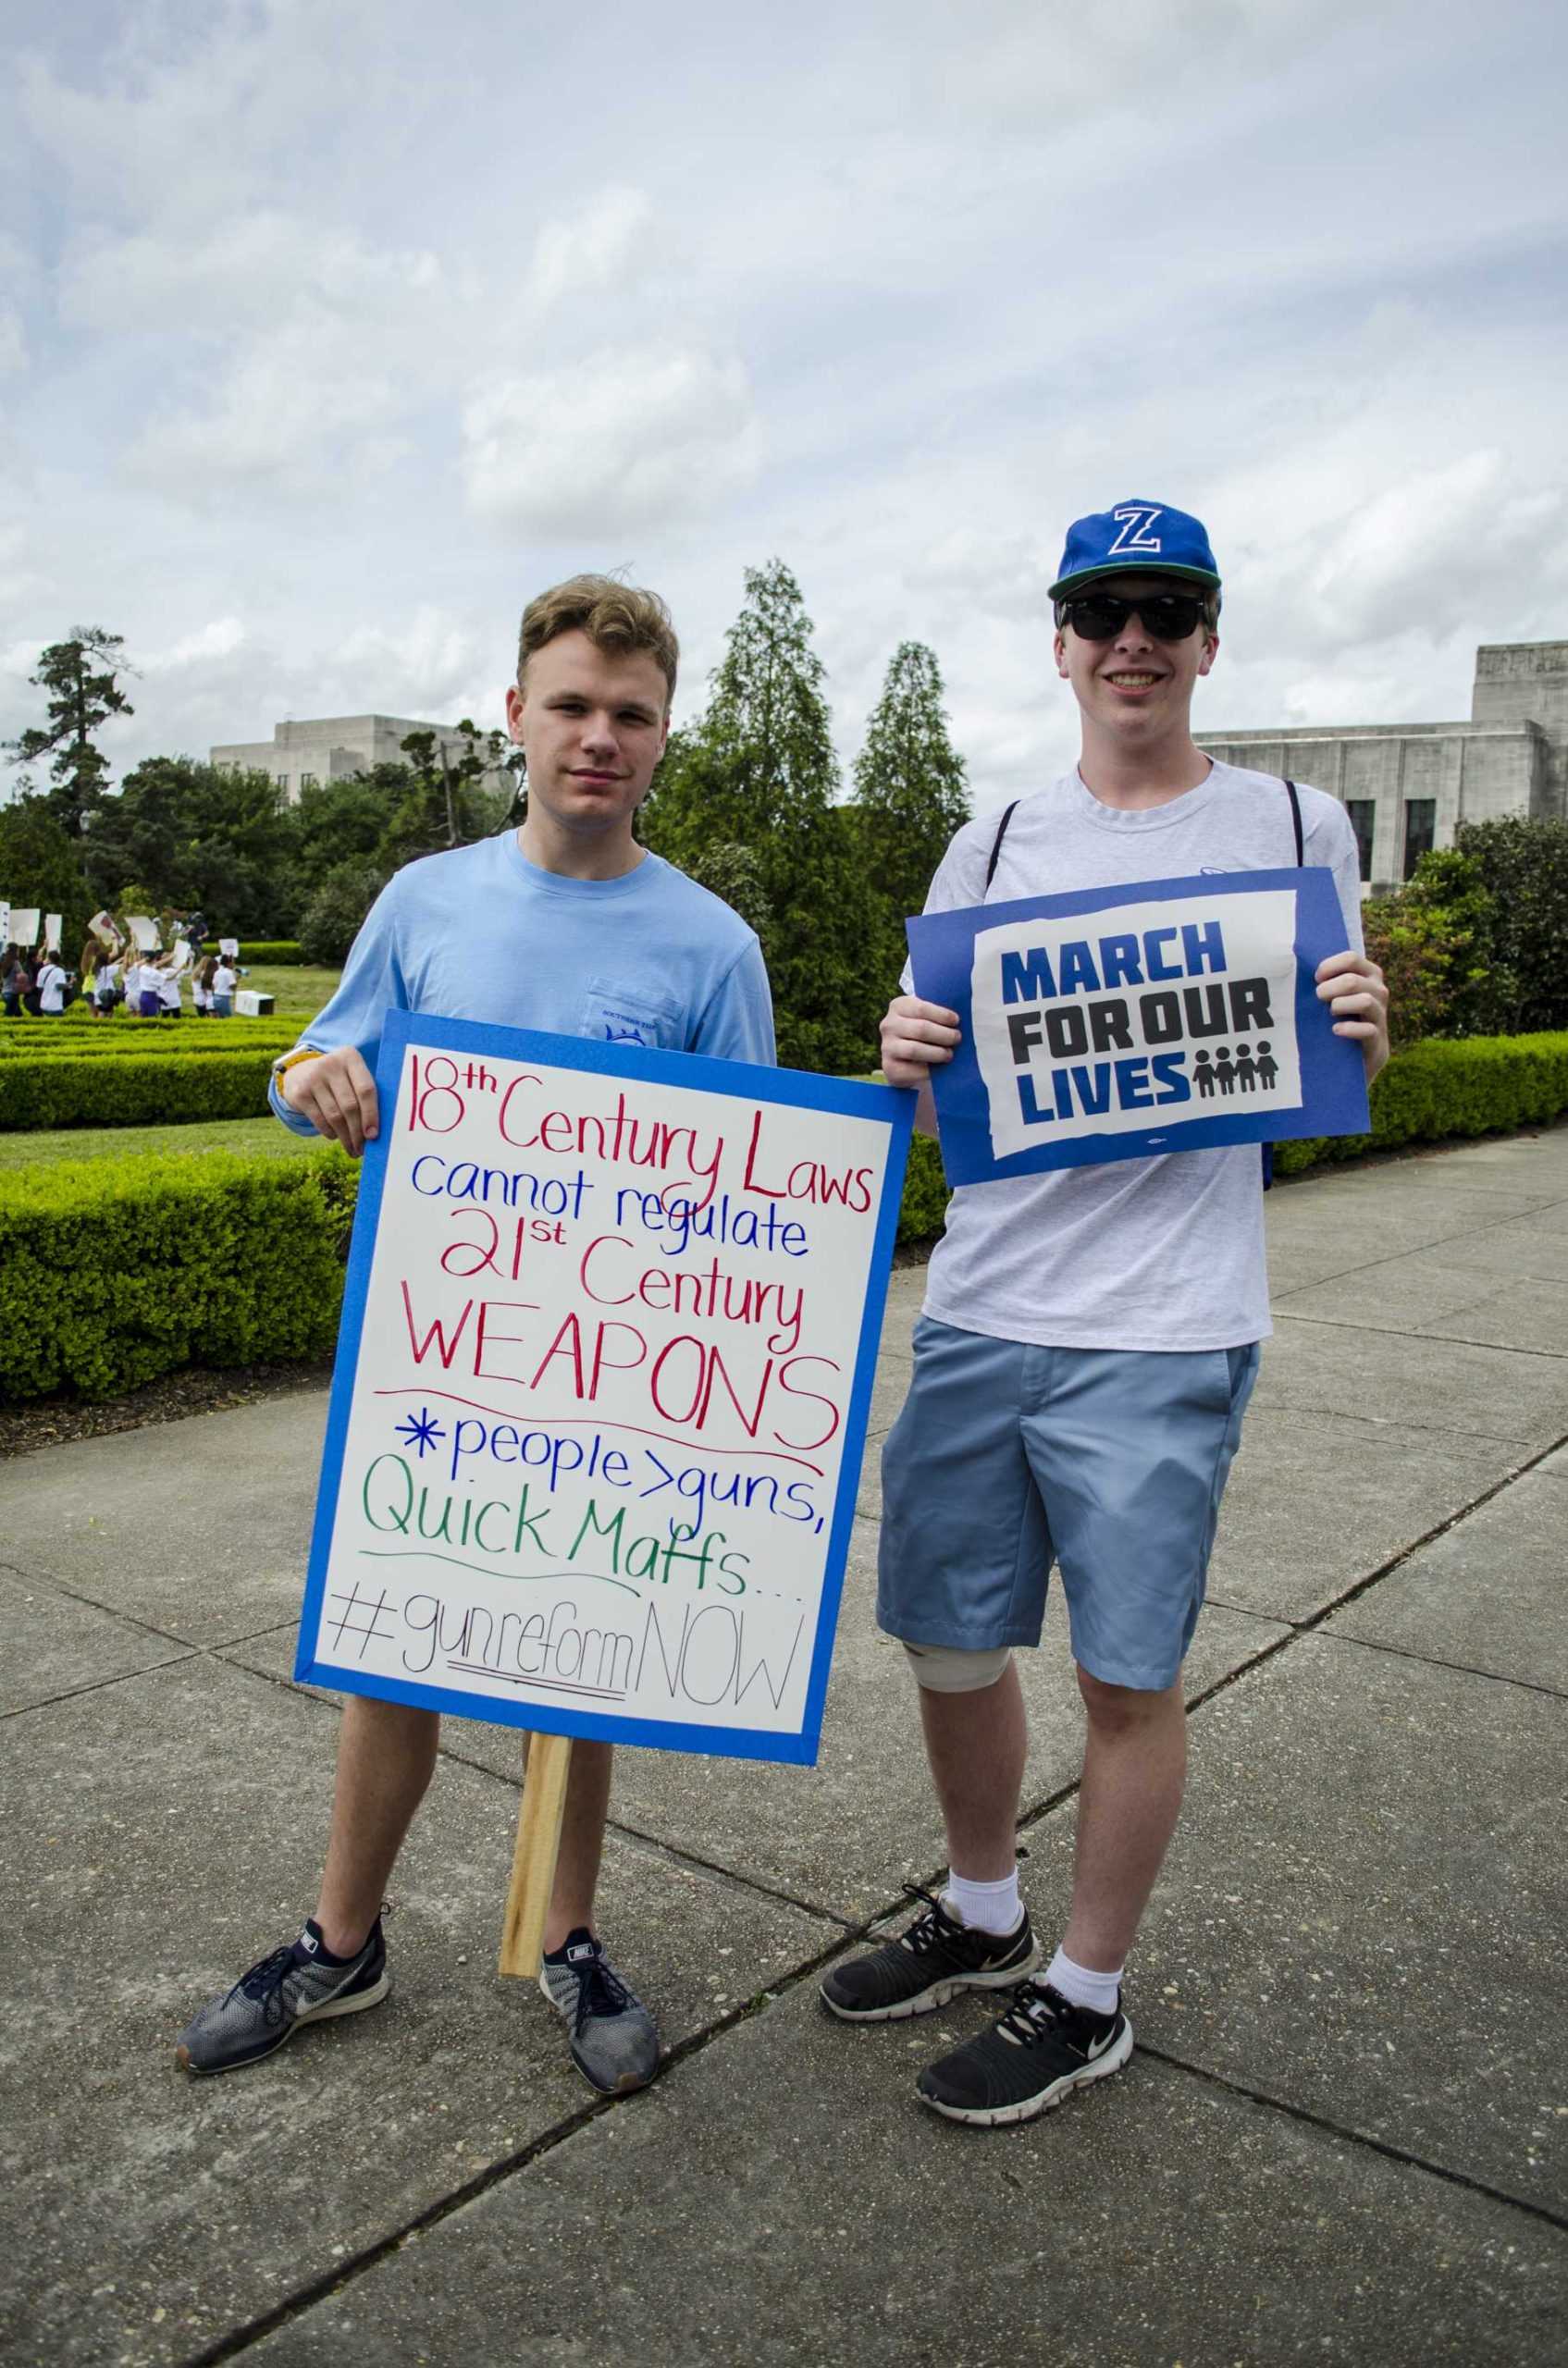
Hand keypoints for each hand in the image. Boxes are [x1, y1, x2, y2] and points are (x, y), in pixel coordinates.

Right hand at [282, 1045, 379, 1156]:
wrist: (301, 1071)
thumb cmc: (340, 1080)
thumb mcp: (352, 1076)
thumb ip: (367, 1095)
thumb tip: (377, 1132)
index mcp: (351, 1057)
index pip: (366, 1089)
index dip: (371, 1115)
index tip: (374, 1135)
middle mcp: (331, 1064)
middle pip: (350, 1106)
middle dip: (358, 1132)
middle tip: (363, 1149)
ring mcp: (313, 1078)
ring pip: (335, 1116)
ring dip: (345, 1137)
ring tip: (352, 1149)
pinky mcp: (299, 1093)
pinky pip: (320, 1120)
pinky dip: (330, 1132)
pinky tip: (335, 1137)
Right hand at [879, 994, 960, 1089]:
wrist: (904, 1058)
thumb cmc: (922, 1032)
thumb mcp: (926, 1017)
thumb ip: (937, 1015)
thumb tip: (958, 1022)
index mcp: (899, 1006)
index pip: (921, 1008)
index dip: (942, 1015)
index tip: (956, 1021)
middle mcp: (888, 1025)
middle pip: (921, 1029)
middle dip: (944, 1035)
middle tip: (957, 1039)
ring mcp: (886, 1046)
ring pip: (915, 1050)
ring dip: (937, 1053)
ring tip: (949, 1055)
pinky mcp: (889, 1067)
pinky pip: (911, 1070)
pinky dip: (928, 1071)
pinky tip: (938, 1069)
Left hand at [1315, 950, 1389, 1082]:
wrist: (1351, 1062)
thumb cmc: (1335, 1021)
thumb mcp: (1332, 998)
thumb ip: (1325, 981)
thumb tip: (1295, 966)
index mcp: (1369, 976)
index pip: (1352, 958)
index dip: (1330, 965)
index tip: (1315, 979)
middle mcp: (1379, 993)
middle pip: (1354, 980)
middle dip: (1329, 988)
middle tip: (1317, 998)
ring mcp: (1380, 1017)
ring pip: (1365, 1001)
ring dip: (1340, 1005)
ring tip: (1329, 1013)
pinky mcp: (1378, 1042)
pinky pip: (1368, 1030)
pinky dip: (1350, 1029)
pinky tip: (1335, 1030)